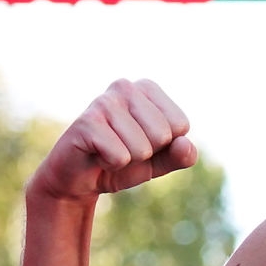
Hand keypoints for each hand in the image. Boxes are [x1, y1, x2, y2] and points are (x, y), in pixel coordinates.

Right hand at [28, 79, 195, 203]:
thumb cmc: (122, 162)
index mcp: (146, 88)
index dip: (164, 145)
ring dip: (127, 160)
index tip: (142, 142)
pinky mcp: (86, 122)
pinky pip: (120, 157)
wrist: (80, 178)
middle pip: (163, 135)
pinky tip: (96, 155)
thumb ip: (180, 155)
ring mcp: (103, 102)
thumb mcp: (159, 162)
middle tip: (123, 148)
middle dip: (146, 153)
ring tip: (109, 151)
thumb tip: (185, 144)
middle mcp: (124, 87)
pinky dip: (111, 165)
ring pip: (142, 148)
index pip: (180, 125)